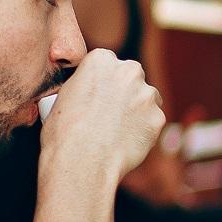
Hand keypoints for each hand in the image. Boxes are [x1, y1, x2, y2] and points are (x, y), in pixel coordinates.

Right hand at [40, 49, 163, 179]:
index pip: (107, 63)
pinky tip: (126, 141)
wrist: (82, 160)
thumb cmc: (64, 132)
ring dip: (137, 109)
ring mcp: (147, 94)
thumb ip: (85, 85)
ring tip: (116, 130)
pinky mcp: (158, 117)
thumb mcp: (63, 96)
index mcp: (101, 60)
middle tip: (110, 112)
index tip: (98, 95)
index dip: (102, 81)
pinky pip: (152, 121)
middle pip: (131, 76)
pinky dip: (143, 130)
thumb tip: (92, 92)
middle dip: (124, 90)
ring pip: (147, 98)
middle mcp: (128, 71)